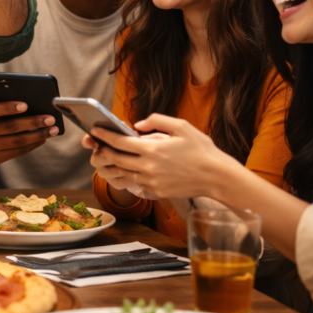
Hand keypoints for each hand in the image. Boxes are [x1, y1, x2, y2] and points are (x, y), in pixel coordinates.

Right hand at [0, 86, 57, 164]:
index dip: (8, 108)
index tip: (26, 105)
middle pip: (10, 127)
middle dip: (32, 122)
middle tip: (50, 118)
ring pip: (17, 141)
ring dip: (38, 135)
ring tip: (53, 129)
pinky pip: (18, 152)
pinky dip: (33, 145)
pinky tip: (43, 138)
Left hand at [85, 114, 238, 199]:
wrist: (216, 177)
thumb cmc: (201, 150)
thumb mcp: (182, 127)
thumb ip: (156, 121)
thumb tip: (138, 125)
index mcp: (152, 150)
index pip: (119, 142)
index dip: (104, 135)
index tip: (95, 129)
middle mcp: (148, 167)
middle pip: (115, 159)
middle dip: (103, 149)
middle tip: (97, 142)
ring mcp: (150, 181)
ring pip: (123, 172)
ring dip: (114, 163)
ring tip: (109, 154)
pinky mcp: (155, 191)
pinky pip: (135, 182)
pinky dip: (128, 174)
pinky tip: (127, 167)